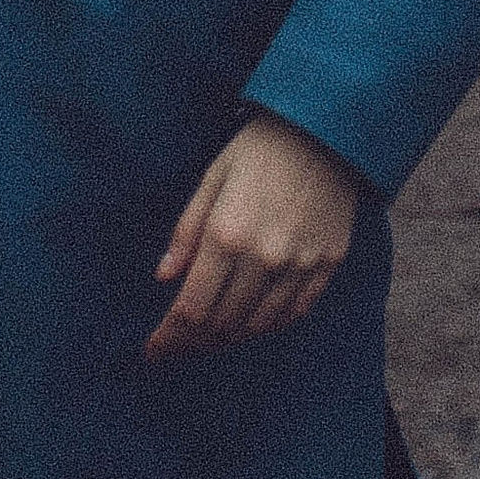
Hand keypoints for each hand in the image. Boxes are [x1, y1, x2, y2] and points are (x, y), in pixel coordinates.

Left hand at [144, 110, 362, 361]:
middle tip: (178, 347)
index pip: (190, 310)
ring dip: (229, 339)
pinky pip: (295, 312)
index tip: (152, 350)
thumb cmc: (261, 149)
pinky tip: (253, 324)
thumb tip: (164, 277)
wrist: (326, 128)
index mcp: (226, 235)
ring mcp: (299, 263)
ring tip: (210, 339)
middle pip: (221, 325)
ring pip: (257, 325)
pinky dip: (269, 325)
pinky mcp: (327, 262)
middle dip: (192, 344)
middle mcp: (263, 258)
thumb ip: (187, 231)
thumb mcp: (213, 178)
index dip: (167, 338)